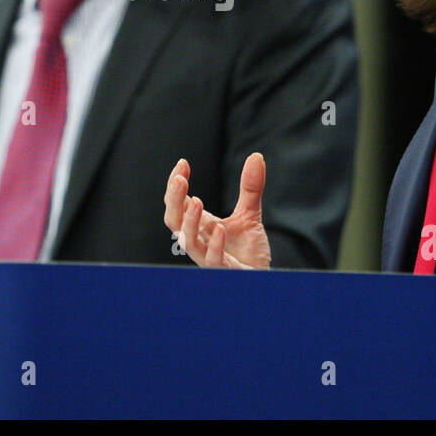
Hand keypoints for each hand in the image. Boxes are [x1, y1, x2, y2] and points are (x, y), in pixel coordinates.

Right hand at [163, 153, 271, 268]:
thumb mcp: (249, 213)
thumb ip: (250, 187)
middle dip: (173, 200)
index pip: (178, 204)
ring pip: (188, 242)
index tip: (182, 163)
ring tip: (195, 200)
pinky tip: (219, 229)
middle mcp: (198, 241)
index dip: (176, 185)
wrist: (261, 278)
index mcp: (199, 226)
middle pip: (174, 221)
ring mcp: (208, 257)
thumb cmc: (247, 250)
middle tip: (179, 179)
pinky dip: (214, 245)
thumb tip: (256, 156)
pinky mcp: (224, 271)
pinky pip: (213, 260)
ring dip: (189, 221)